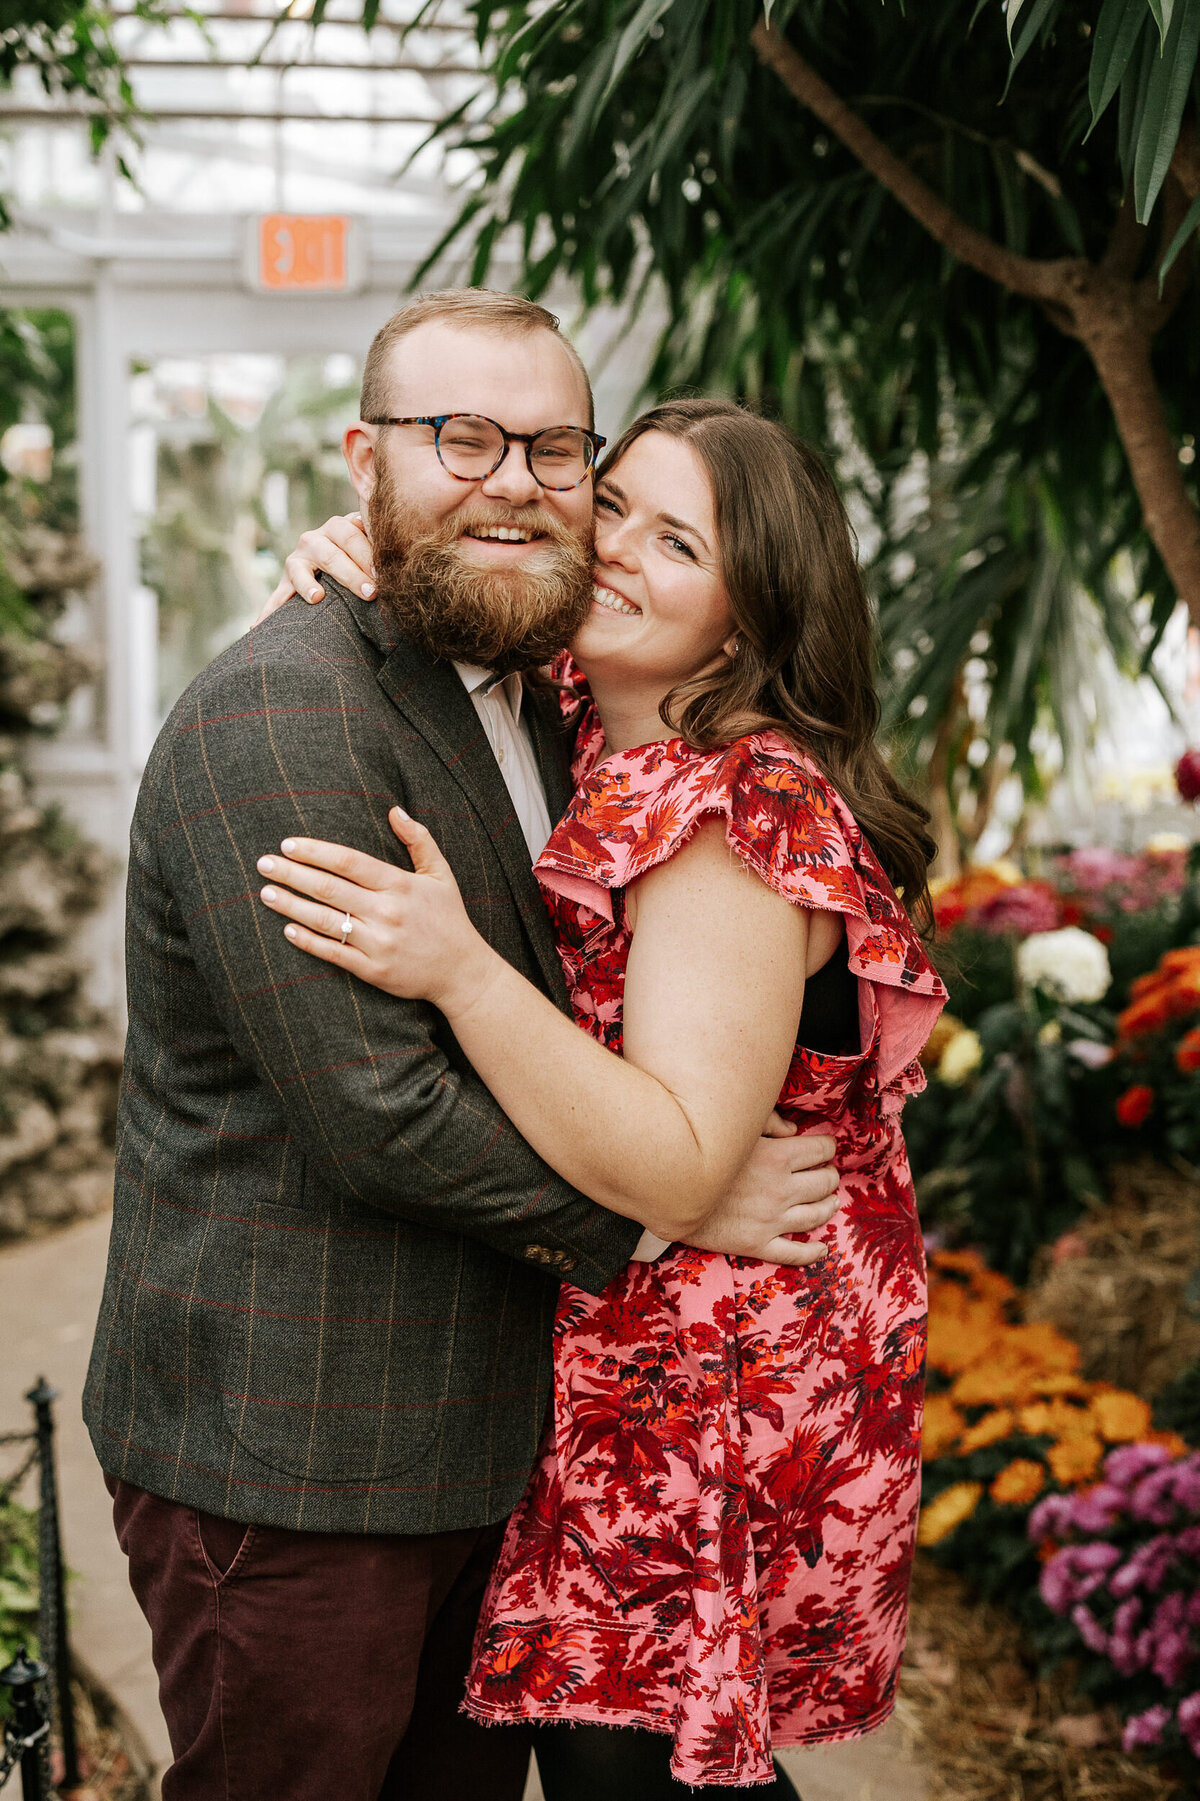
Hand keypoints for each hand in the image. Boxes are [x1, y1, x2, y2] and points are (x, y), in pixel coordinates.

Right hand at [253, 512, 376, 625]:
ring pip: (300, 569)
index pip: (354, 535)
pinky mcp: (286, 580)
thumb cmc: (366, 559)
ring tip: (317, 599)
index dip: (369, 554)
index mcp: (341, 527)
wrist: (334, 563)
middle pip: (332, 552)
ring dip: (307, 584)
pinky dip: (269, 611)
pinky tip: (258, 626)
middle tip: (370, 593)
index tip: (384, 574)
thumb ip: (385, 544)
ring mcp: (298, 558)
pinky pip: (276, 596)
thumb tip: (410, 548)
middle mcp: (316, 538)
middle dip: (352, 574)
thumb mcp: (375, 547)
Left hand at [257, 809, 491, 1009]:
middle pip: (329, 888)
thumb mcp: (441, 874)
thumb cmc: (449, 918)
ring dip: (291, 905)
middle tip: (263, 864)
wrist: (462, 971)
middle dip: (291, 874)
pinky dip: (308, 941)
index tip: (288, 845)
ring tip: (266, 893)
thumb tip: (394, 810)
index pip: (348, 861)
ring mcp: (378, 943)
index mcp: (400, 885)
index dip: (315, 851)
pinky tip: (287, 929)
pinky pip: (333, 953)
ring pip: (324, 920)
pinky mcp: (373, 970)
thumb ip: (419, 840)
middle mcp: (386, 912)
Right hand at [681, 1113, 839, 1266]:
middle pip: (824, 1182)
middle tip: (826, 1172)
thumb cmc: (699, 1153)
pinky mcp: (757, 1244)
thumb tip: (793, 1130)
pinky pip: (794, 1253)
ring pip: (817, 1215)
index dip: (827, 1147)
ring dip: (828, 1206)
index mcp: (777, 1156)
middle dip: (829, 1175)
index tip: (824, 1147)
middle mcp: (780, 1189)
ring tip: (830, 1201)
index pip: (821, 1150)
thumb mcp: (733, 1128)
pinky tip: (822, 1247)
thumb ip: (767, 1120)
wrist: (667, 1191)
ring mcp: (770, 1220)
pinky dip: (813, 1252)